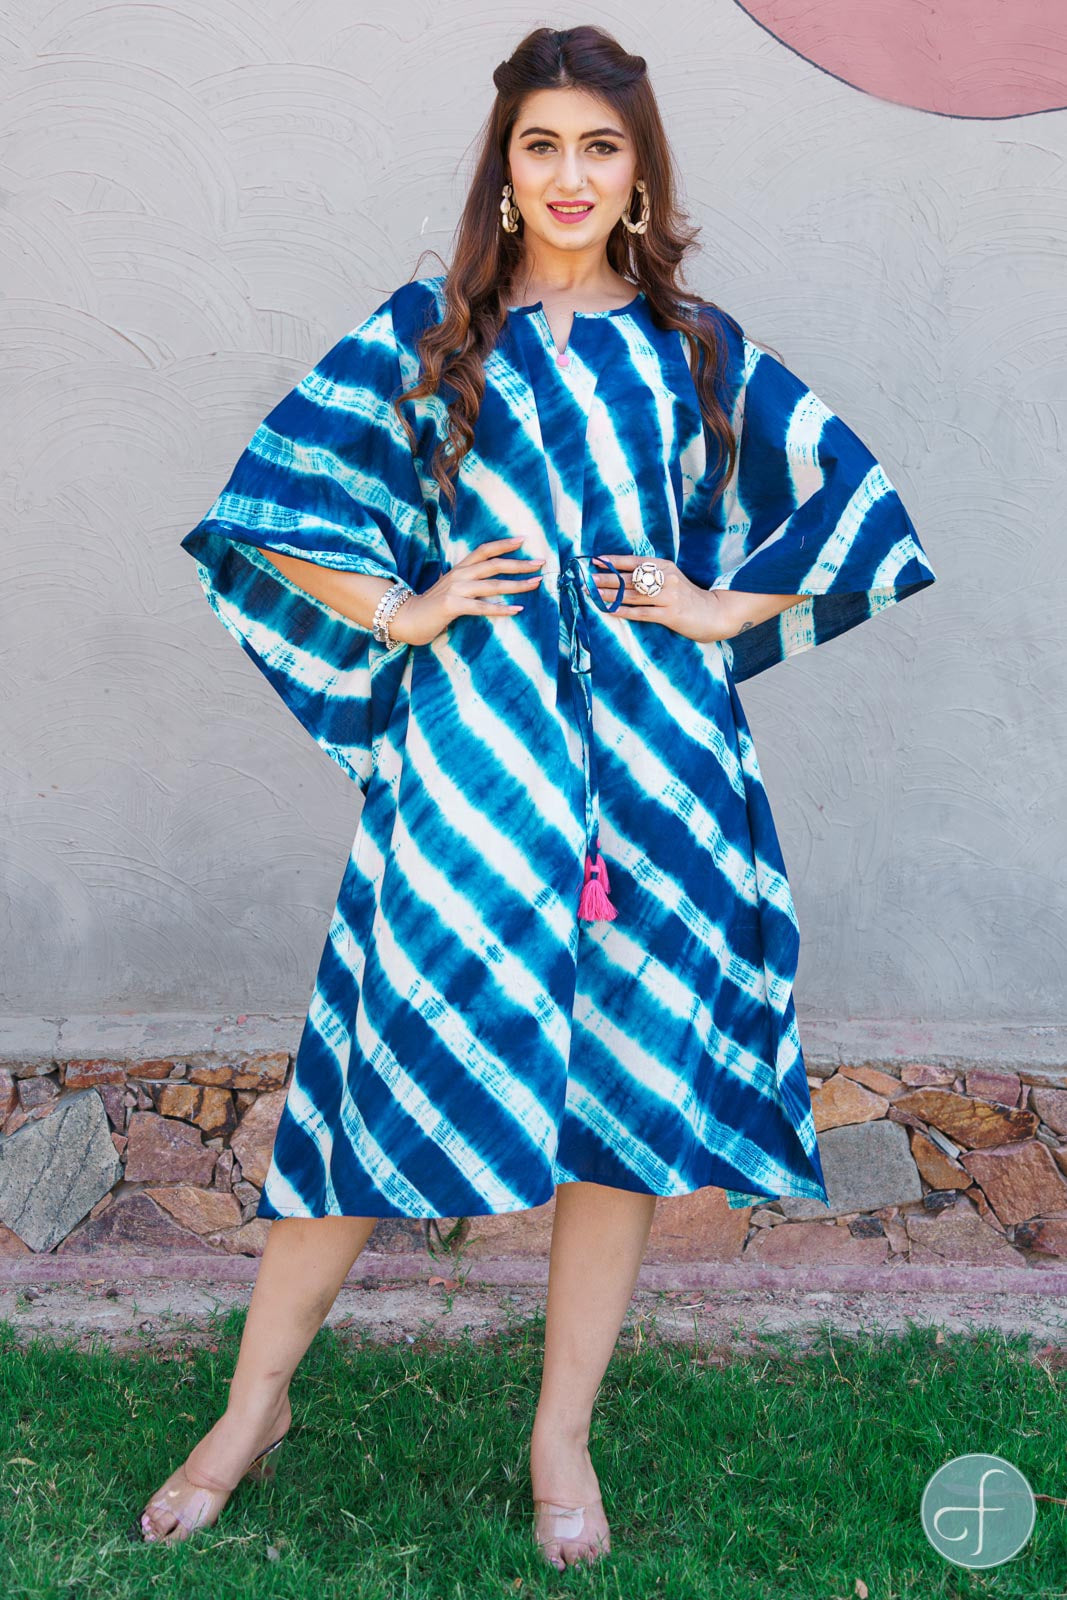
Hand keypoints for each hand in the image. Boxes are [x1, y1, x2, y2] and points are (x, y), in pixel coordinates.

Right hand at [388, 535, 545, 646]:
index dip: (504, 544)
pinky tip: (517, 609)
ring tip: (536, 584)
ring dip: (517, 585)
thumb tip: (494, 582)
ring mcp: (455, 589)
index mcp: (460, 568)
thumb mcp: (452, 588)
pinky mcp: (452, 606)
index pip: (484, 550)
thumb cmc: (433, 606)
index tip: (524, 540)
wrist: (407, 618)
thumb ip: (470, 582)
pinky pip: (482, 607)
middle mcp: (459, 575)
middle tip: (540, 563)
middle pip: (494, 564)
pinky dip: (501, 608)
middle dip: (519, 563)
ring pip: (492, 585)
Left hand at [589, 554, 726, 643]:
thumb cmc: (687, 596)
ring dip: (610, 595)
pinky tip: (610, 610)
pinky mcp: (670, 614)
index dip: (614, 561)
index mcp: (664, 566)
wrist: (713, 613)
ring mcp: (668, 596)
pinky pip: (641, 613)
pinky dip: (624, 611)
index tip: (596, 561)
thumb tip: (623, 573)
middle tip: (588, 579)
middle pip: (631, 578)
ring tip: (593, 594)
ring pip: (633, 595)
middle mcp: (666, 578)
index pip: (635, 561)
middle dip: (607, 579)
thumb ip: (652, 574)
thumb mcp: (671, 578)